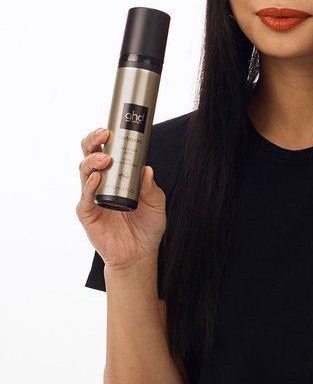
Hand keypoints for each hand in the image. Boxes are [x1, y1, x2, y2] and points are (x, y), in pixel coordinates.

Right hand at [76, 128, 166, 269]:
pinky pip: (85, 197)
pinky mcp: (88, 213)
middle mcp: (102, 182)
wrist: (139, 254)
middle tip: (104, 136)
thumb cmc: (147, 226)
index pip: (106, 150)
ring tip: (106, 160)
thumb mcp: (157, 204)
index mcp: (117, 176)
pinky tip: (97, 179)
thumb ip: (152, 188)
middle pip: (89, 155)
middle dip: (93, 141)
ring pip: (84, 171)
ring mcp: (93, 197)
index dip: (105, 138)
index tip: (112, 129)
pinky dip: (90, 185)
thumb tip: (147, 169)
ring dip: (93, 160)